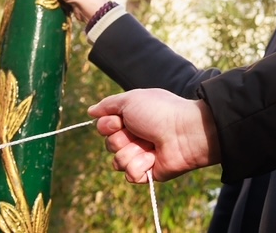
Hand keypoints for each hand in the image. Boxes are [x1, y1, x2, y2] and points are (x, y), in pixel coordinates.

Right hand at [88, 88, 221, 183]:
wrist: (184, 132)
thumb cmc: (159, 112)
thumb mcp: (131, 100)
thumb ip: (109, 105)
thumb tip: (91, 111)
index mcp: (133, 118)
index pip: (104, 127)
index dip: (108, 125)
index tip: (119, 121)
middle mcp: (136, 136)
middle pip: (110, 144)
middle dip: (120, 139)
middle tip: (139, 132)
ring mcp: (143, 154)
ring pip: (117, 161)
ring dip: (131, 152)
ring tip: (150, 145)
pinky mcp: (148, 172)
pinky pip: (130, 175)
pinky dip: (140, 166)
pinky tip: (153, 158)